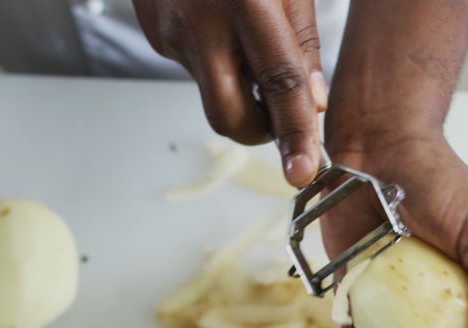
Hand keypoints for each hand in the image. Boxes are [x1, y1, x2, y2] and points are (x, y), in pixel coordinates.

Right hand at [133, 0, 328, 185]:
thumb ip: (302, 39)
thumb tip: (314, 103)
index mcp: (246, 1)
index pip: (279, 82)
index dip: (293, 132)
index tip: (303, 171)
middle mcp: (201, 22)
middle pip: (229, 115)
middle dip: (259, 131)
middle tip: (280, 115)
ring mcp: (169, 32)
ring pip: (212, 93)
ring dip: (240, 89)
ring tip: (249, 42)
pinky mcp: (153, 34)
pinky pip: (194, 68)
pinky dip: (218, 63)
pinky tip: (220, 26)